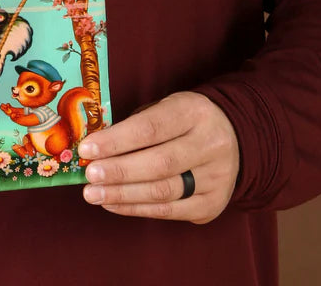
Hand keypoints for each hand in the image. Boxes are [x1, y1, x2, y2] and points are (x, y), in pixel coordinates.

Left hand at [78, 91, 238, 223]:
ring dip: (123, 195)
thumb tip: (96, 148)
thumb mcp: (165, 108)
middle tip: (89, 176)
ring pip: (163, 192)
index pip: (150, 128)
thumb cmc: (183, 120)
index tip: (87, 149)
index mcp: (193, 112)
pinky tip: (113, 203)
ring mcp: (215, 178)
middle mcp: (210, 144)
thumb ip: (135, 125)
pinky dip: (137, 209)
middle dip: (118, 172)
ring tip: (93, 194)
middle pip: (158, 164)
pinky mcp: (212, 204)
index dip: (116, 141)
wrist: (233, 138)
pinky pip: (169, 211)